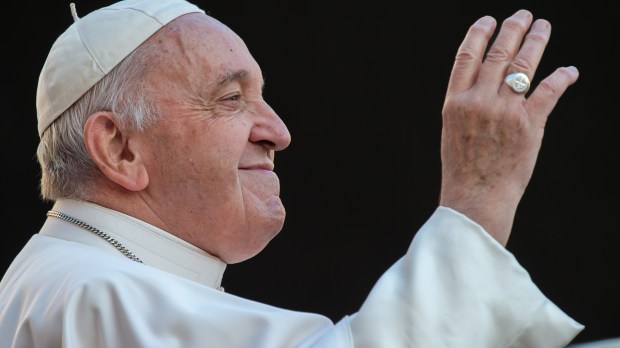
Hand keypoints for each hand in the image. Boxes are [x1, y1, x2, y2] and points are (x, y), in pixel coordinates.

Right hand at [439, 9, 578, 244]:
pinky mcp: (529, 124)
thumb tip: (486, 81)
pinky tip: (569, 70)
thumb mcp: (454, 130)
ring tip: (543, 26)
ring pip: (524, 64)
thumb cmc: (463, 168)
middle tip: (523, 15)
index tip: (488, 21)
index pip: (466, 56)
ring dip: (536, 41)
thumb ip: (467, 104)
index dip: (478, 34)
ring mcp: (505, 111)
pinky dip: (562, 77)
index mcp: (455, 102)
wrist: (476, 198)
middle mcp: (479, 101)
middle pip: (498, 53)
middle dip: (512, 28)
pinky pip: (549, 90)